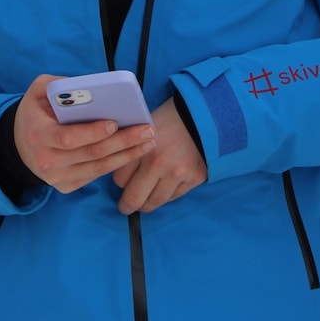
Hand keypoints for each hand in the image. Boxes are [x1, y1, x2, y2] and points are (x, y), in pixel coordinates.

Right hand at [13, 75, 156, 193]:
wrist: (19, 145)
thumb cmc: (34, 113)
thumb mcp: (37, 91)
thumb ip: (58, 84)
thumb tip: (87, 87)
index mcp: (39, 135)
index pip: (69, 138)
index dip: (93, 132)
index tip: (115, 123)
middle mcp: (47, 161)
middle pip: (91, 153)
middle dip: (123, 142)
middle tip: (147, 131)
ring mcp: (57, 177)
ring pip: (98, 168)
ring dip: (127, 155)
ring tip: (148, 142)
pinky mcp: (66, 186)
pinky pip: (96, 175)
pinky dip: (116, 164)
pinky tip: (133, 152)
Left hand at [113, 97, 206, 214]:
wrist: (201, 114)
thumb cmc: (169, 118)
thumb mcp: (144, 127)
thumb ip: (132, 149)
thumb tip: (118, 169)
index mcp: (142, 147)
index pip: (119, 179)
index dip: (120, 182)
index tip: (123, 183)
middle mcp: (159, 164)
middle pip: (133, 198)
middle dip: (126, 205)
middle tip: (126, 206)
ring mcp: (177, 174)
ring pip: (153, 203)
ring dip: (147, 203)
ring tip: (145, 200)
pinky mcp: (193, 179)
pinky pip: (173, 198)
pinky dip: (166, 195)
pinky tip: (164, 187)